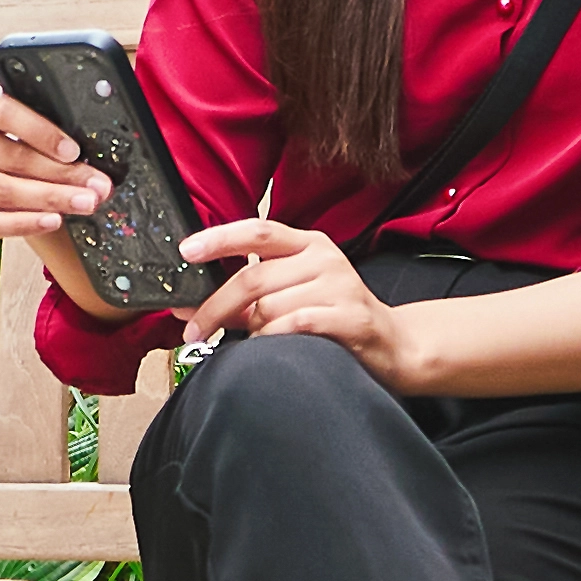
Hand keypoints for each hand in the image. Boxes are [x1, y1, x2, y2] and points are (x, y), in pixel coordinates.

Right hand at [0, 77, 103, 240]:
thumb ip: (48, 125)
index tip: (74, 151)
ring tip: (84, 203)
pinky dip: (24, 224)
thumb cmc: (9, 132)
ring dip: (50, 199)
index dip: (42, 132)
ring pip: (4, 191)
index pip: (5, 113)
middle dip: (61, 174)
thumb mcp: (24, 114)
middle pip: (10, 157)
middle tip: (96, 185)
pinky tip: (52, 220)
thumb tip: (90, 155)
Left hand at [176, 216, 415, 380]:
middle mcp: (324, 257)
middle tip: (193, 330)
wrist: (394, 345)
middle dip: (215, 306)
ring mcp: (340, 284)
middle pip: (253, 276)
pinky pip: (295, 324)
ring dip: (250, 331)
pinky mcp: (350, 315)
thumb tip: (189, 308)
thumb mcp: (291, 299)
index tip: (186, 251)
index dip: (218, 239)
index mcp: (308, 244)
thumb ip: (244, 301)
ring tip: (253, 345)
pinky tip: (269, 348)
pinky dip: (272, 338)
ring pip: (270, 306)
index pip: (257, 231)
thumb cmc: (335, 319)